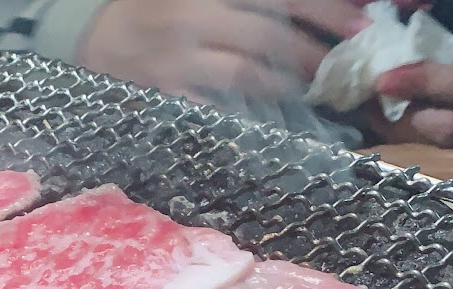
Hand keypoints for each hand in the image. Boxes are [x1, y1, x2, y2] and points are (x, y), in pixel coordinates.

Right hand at [78, 0, 370, 101]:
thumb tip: (299, 11)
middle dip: (316, 51)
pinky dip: (249, 112)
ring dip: (289, 83)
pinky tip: (272, 113)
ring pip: (247, 73)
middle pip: (269, 34)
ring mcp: (177, 62)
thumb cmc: (153, 7)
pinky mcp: (166, 97)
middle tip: (346, 62)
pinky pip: (217, 108)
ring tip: (314, 86)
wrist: (91, 38)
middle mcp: (191, 19)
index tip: (361, 21)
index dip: (323, 9)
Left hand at [371, 37, 452, 155]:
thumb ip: (451, 58)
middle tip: (372, 100)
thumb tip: (398, 62)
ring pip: (447, 150)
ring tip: (376, 115)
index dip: (425, 83)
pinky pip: (448, 162)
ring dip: (404, 133)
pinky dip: (417, 146)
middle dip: (406, 114)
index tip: (384, 79)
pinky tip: (396, 132)